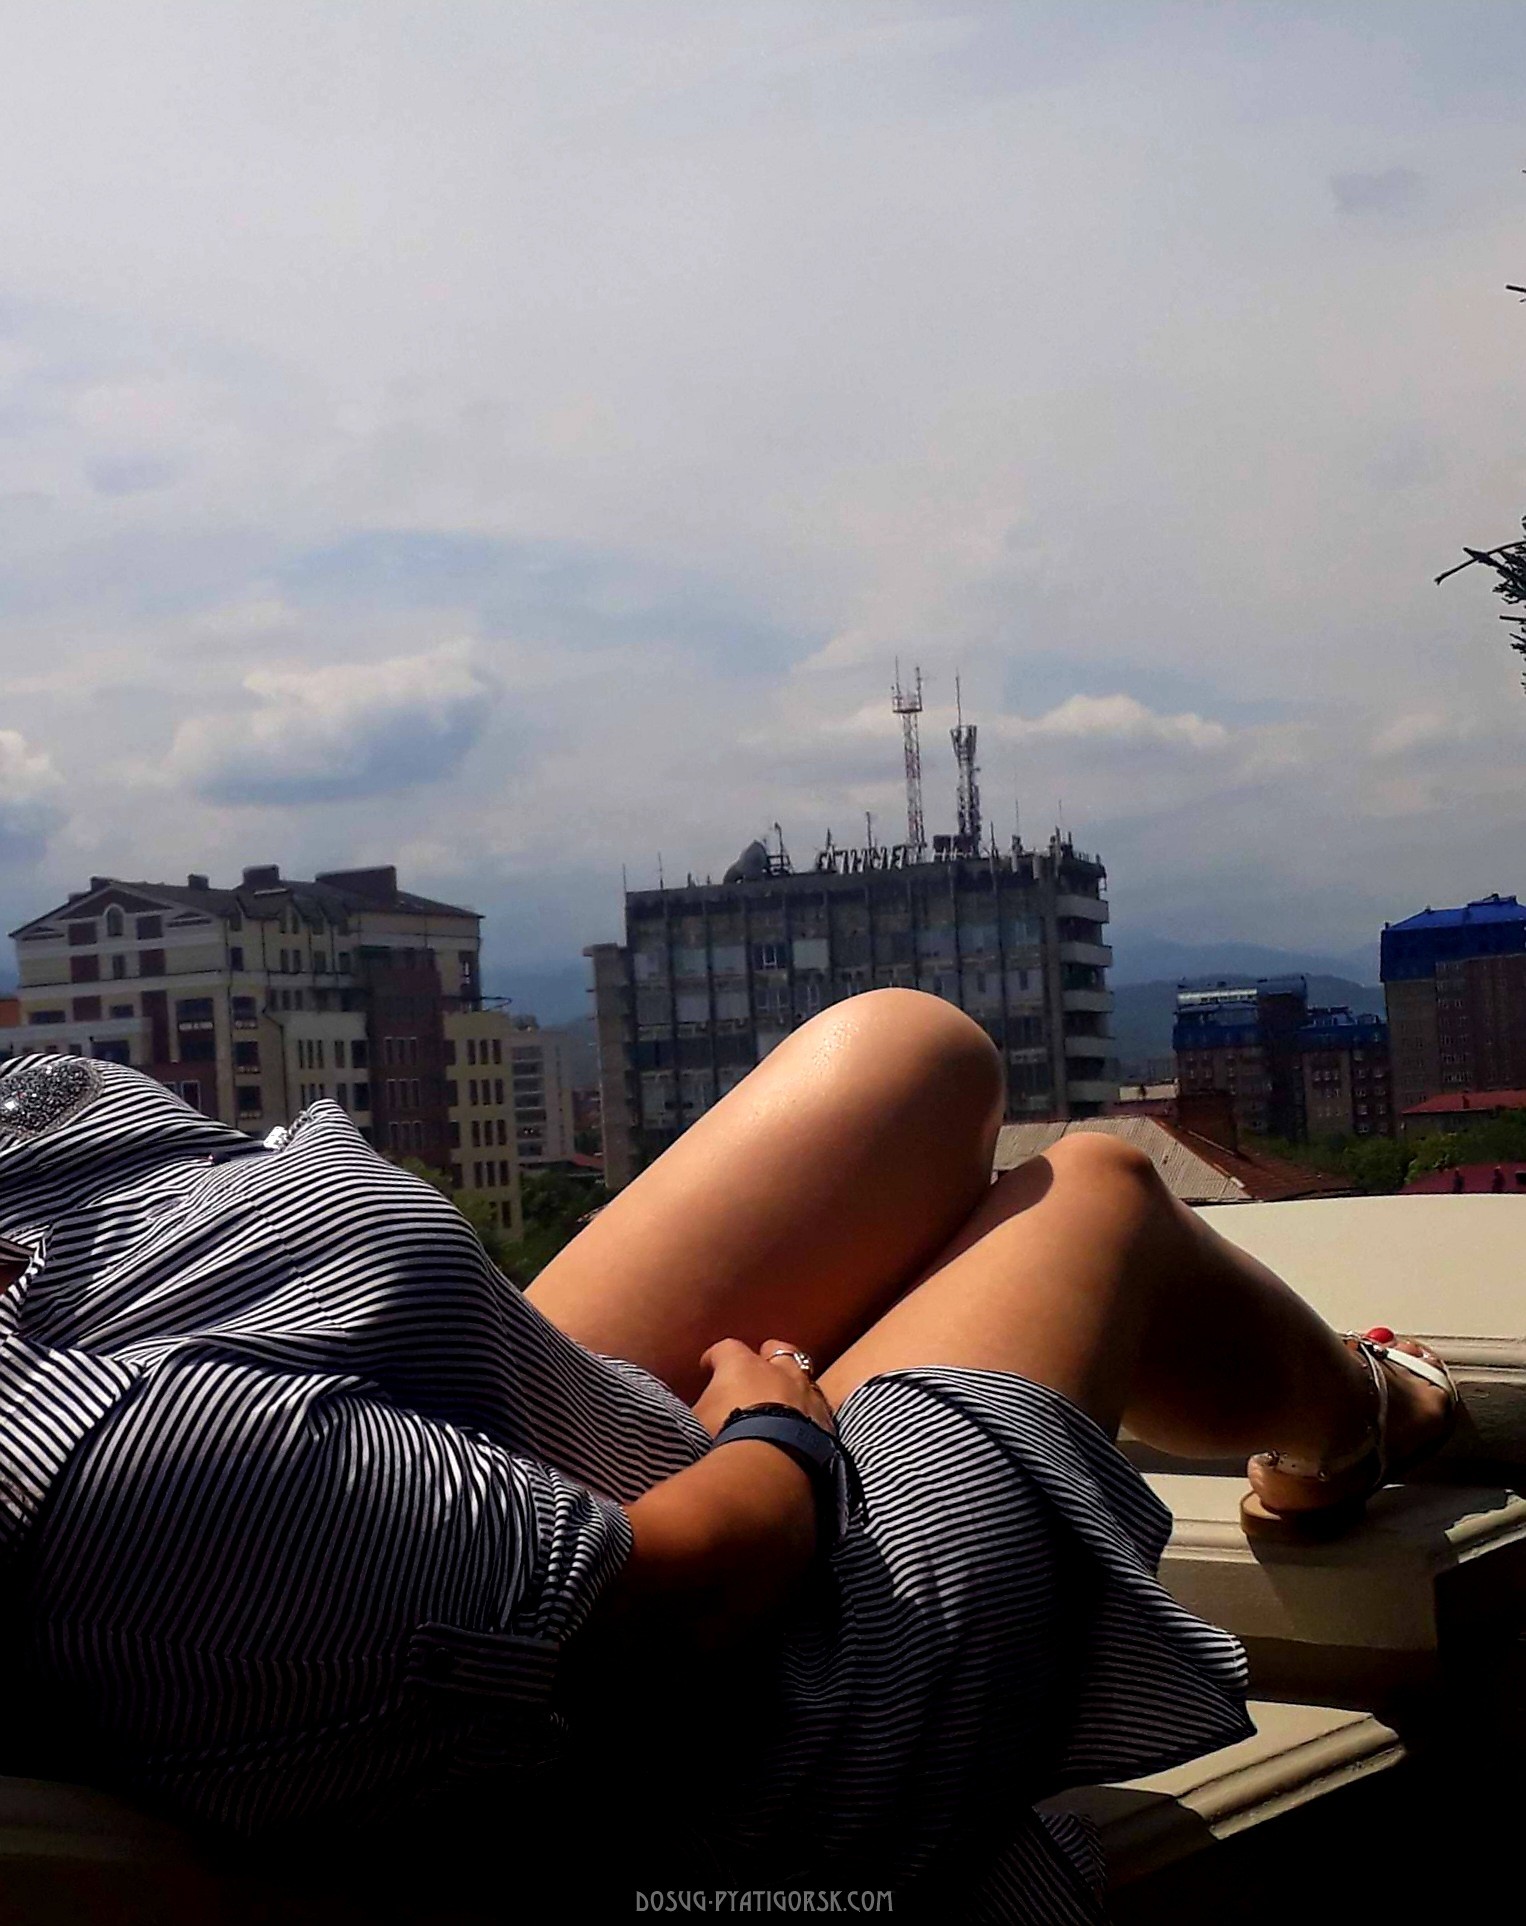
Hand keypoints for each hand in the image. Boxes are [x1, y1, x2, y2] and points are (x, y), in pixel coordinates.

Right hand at [692, 1335, 836, 1437]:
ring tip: (786, 1398)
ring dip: (794, 1386)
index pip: (726, 1349)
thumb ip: (699, 1409)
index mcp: (741, 1365)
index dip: (717, 1357)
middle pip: (778, 1350)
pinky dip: (810, 1415)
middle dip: (769, 1356)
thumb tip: (694, 1413)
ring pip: (805, 1377)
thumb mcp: (695, 1421)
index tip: (709, 1366)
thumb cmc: (725, 1437)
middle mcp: (779, 1372)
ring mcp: (807, 1394)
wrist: (770, 1464)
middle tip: (760, 1366)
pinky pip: (819, 1410)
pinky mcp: (826, 1422)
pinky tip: (805, 1426)